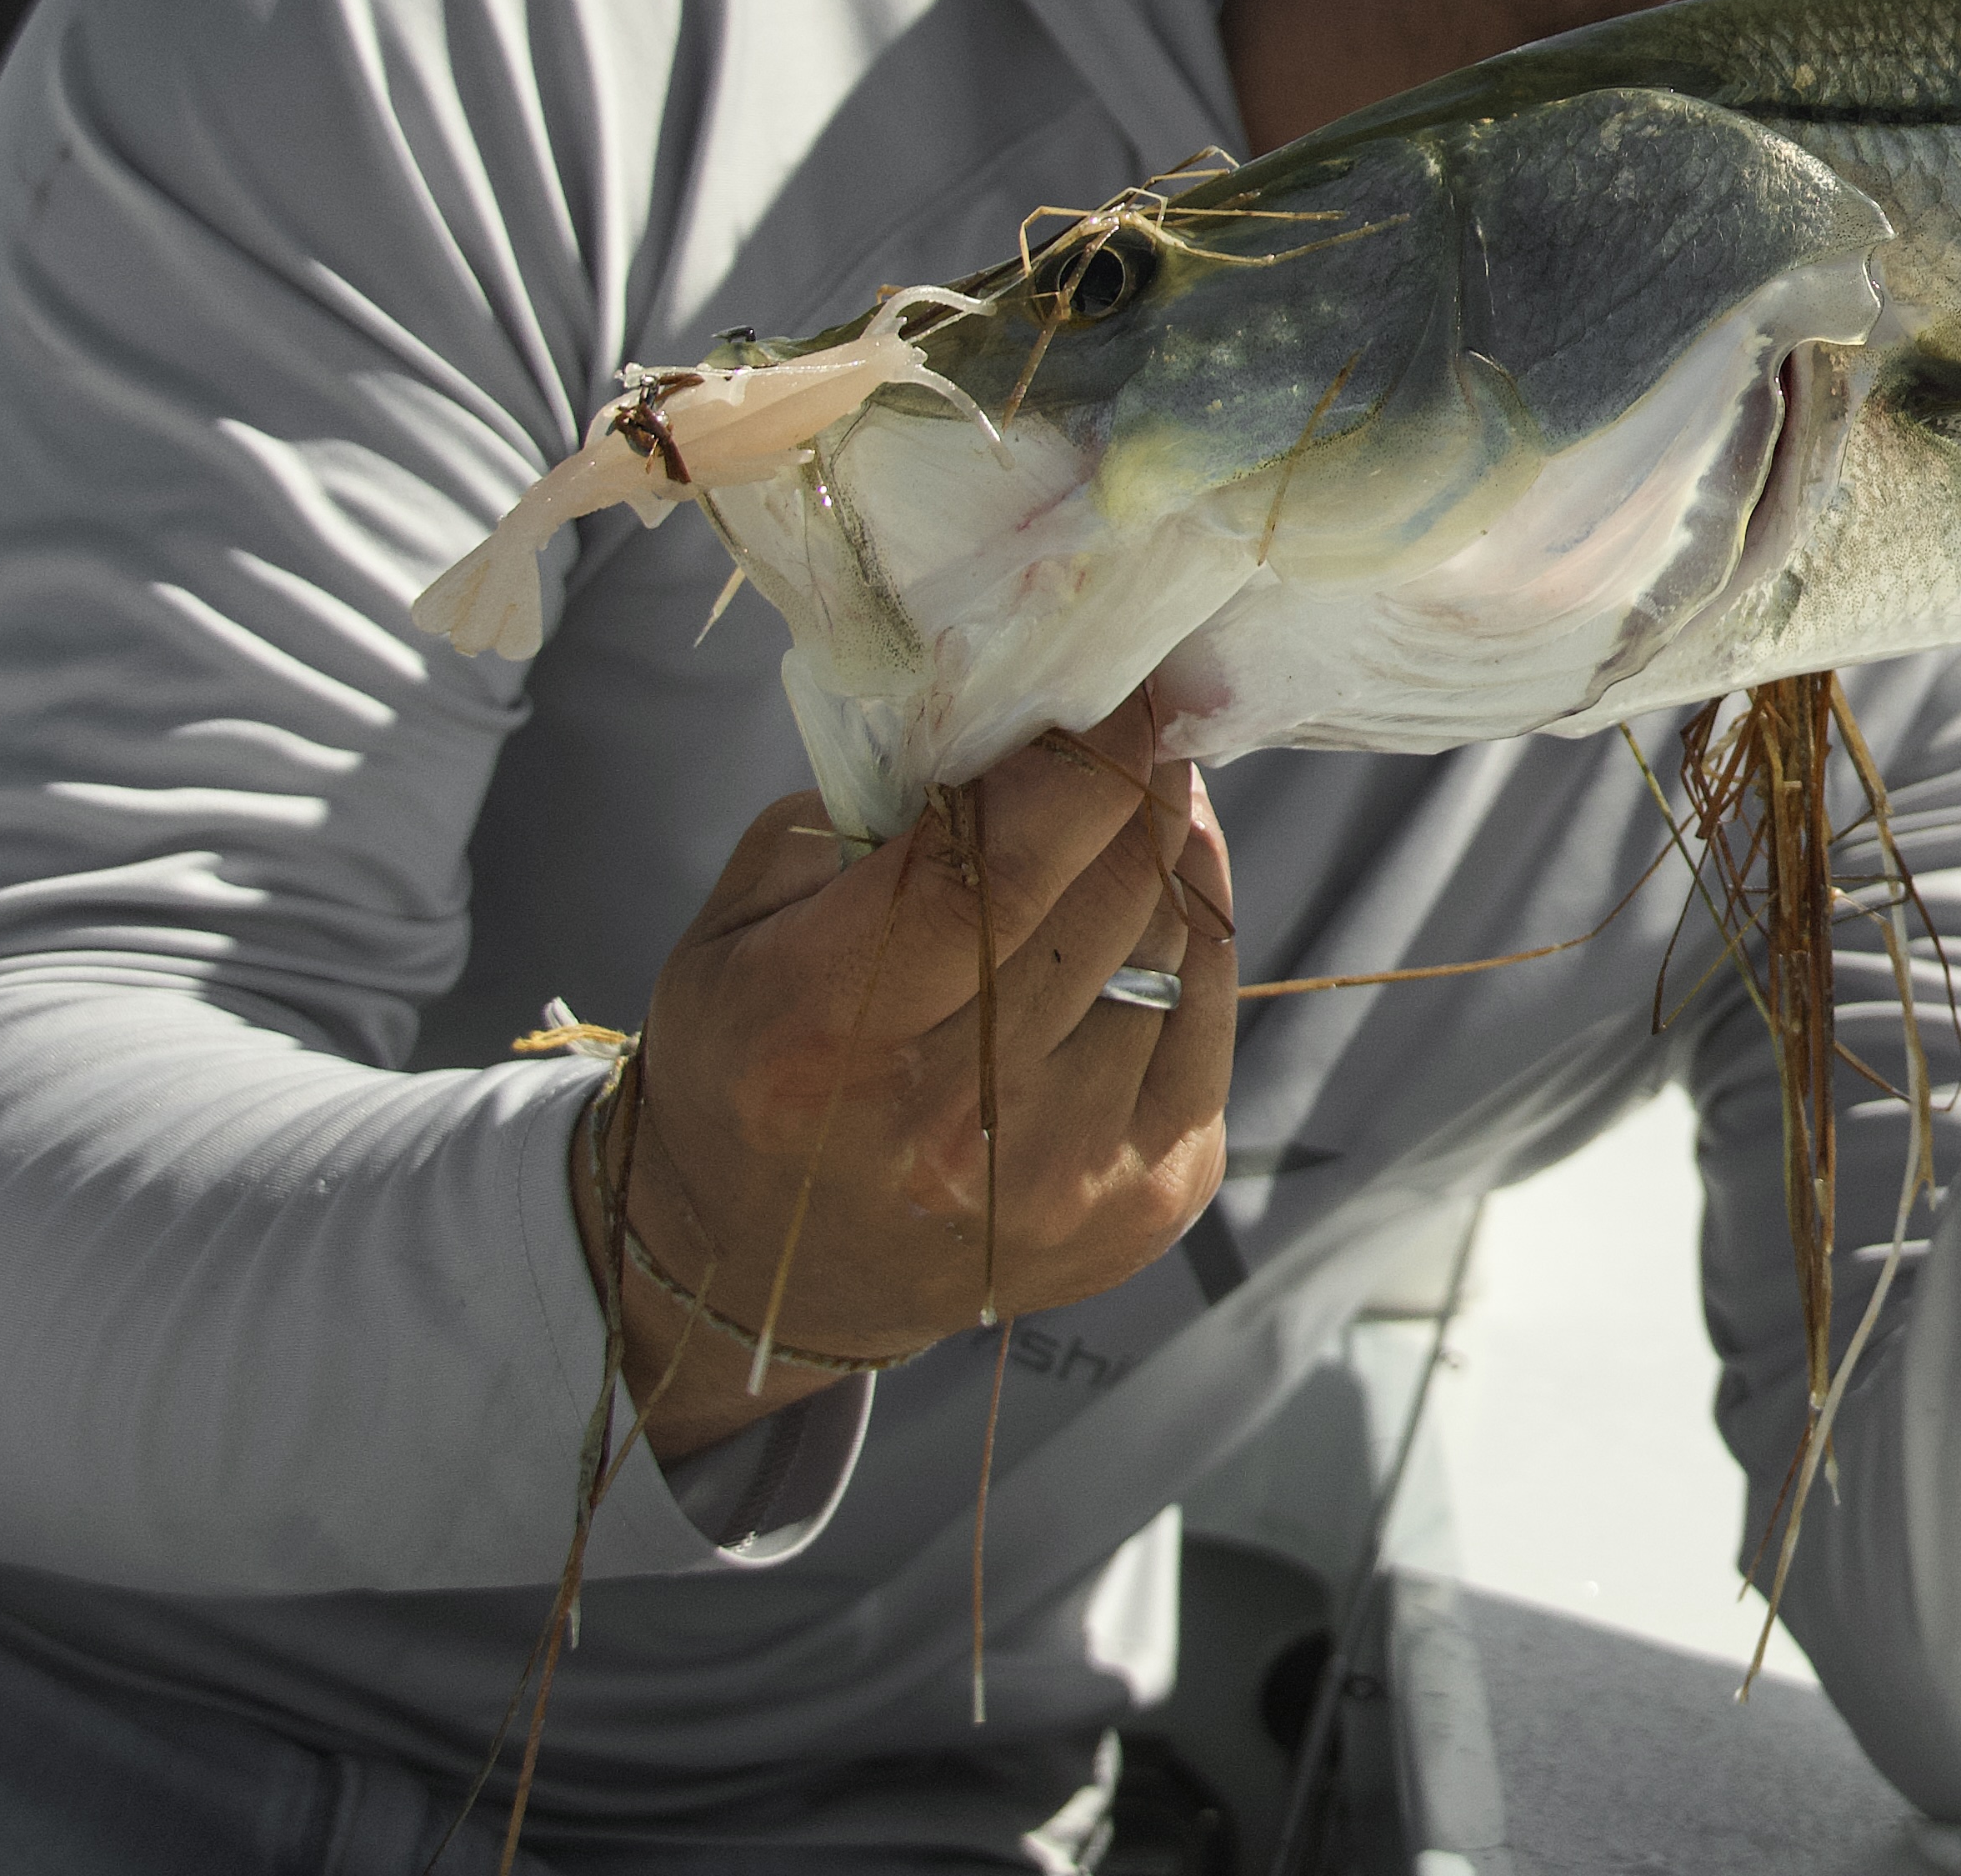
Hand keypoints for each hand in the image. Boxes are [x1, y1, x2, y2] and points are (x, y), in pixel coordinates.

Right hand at [573, 699, 1235, 1459]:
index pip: (1000, 863)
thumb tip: (1021, 716)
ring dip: (1164, 860)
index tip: (1128, 684)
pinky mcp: (1149, 1202)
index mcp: (826, 1031)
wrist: (782, 1276)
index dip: (1087, 757)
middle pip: (1110, 889)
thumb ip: (866, 816)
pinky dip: (1195, 940)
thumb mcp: (746, 927)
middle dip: (1136, 785)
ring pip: (1175, 942)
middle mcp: (951, 1118)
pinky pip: (1213, 1012)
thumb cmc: (757, 1062)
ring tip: (1128, 820)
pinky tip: (1155, 909)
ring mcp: (1064, 1173)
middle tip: (1139, 726)